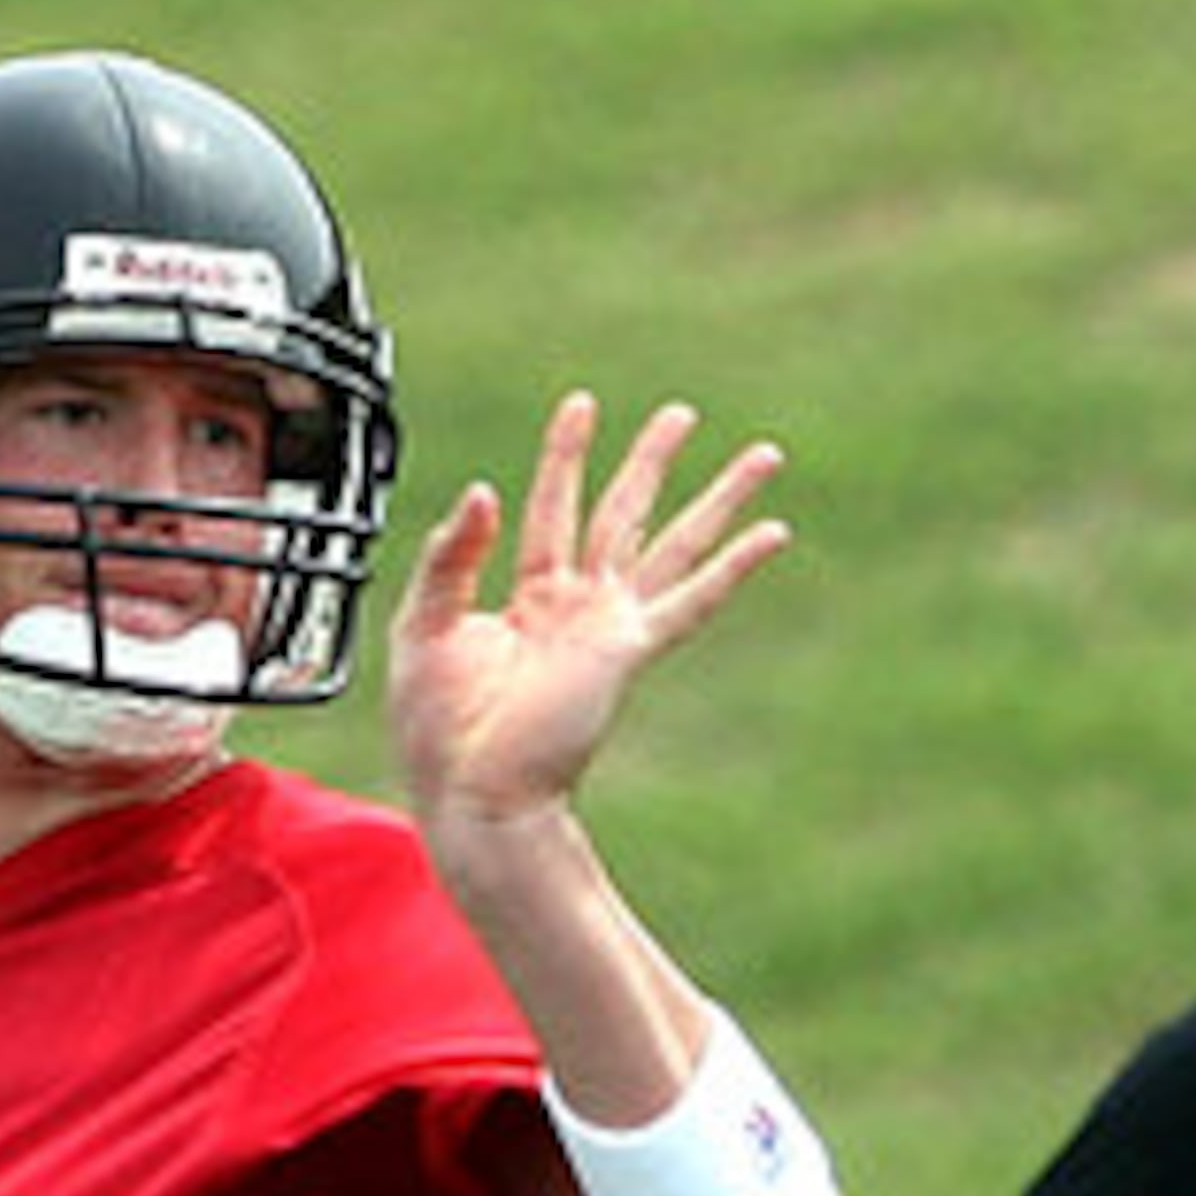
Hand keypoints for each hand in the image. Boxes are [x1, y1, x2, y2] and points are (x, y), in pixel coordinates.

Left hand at [385, 392, 788, 837]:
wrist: (472, 790)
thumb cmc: (439, 730)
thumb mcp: (422, 624)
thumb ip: (451, 557)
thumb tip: (485, 491)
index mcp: (528, 596)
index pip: (553, 506)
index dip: (566, 455)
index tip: (583, 405)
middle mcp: (577, 605)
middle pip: (625, 512)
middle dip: (653, 461)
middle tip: (682, 414)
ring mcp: (609, 626)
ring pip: (674, 543)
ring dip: (719, 498)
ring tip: (762, 457)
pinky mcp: (627, 650)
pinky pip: (692, 599)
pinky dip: (736, 567)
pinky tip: (773, 534)